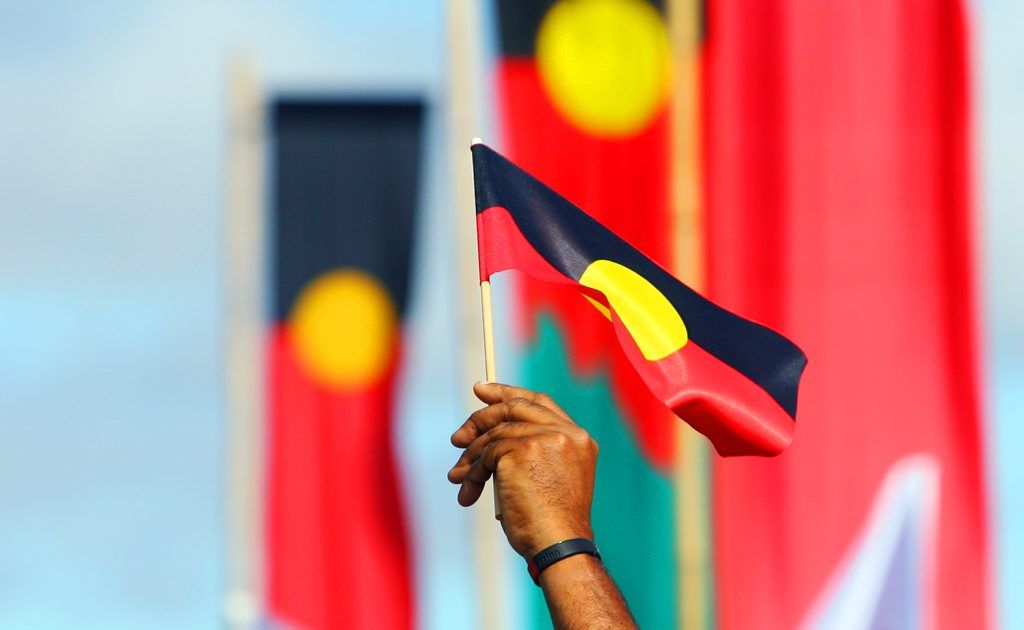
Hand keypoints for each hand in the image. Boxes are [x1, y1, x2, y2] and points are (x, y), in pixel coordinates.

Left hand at [448, 382, 598, 558]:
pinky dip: (472, 473)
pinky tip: (467, 493)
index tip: (482, 391)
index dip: (508, 393)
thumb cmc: (552, 525)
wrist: (558, 546)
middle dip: (480, 419)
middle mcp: (565, 432)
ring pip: (494, 434)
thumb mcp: (550, 479)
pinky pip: (485, 454)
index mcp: (578, 438)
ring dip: (471, 457)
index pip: (539, 402)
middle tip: (457, 437)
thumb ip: (531, 451)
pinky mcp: (521, 449)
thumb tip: (487, 435)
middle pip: (514, 408)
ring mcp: (544, 438)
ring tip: (458, 478)